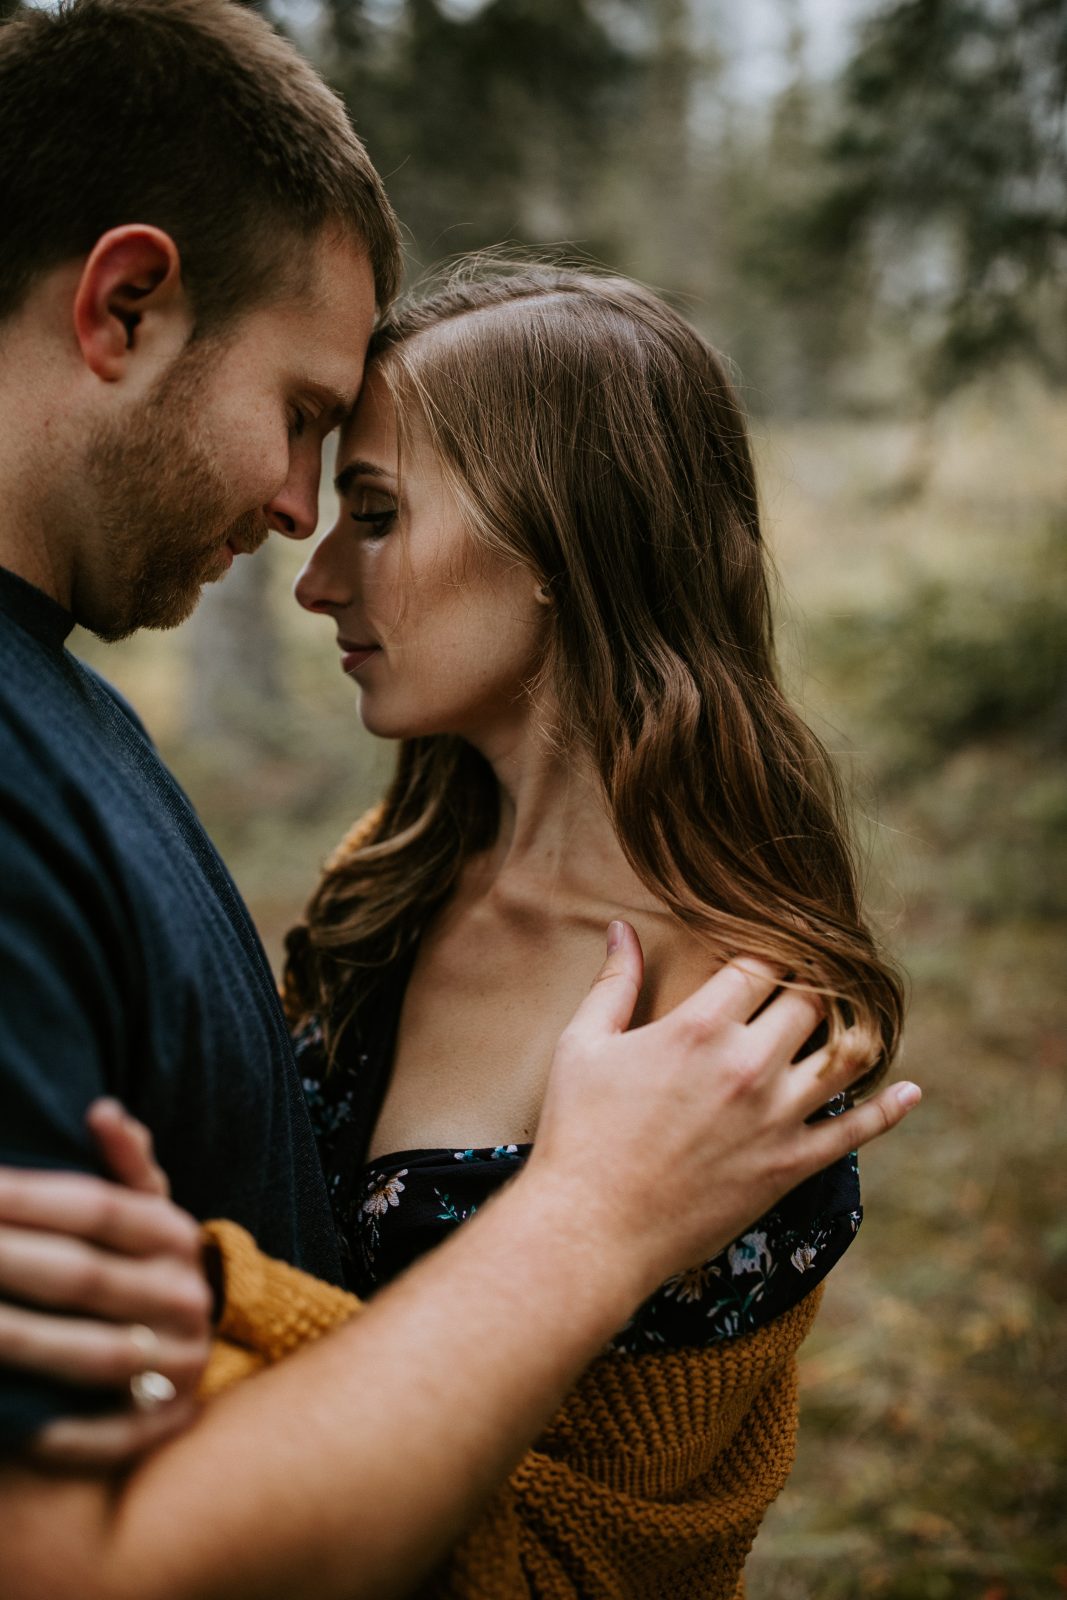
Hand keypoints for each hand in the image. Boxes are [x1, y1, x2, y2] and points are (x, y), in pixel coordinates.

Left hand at [0, 1101, 211, 1467]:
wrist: (193, 1349)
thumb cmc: (145, 1267)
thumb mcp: (148, 1210)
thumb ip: (127, 1163)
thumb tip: (101, 1112)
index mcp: (177, 1235)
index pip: (98, 1208)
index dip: (28, 1198)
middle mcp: (186, 1297)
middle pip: (83, 1277)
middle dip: (4, 1260)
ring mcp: (179, 1365)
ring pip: (89, 1354)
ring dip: (14, 1339)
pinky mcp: (165, 1425)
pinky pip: (107, 1435)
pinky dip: (57, 1431)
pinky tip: (5, 1415)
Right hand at [530, 922, 919, 1298]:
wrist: (592, 1229)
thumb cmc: (578, 1133)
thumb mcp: (583, 1045)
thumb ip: (613, 983)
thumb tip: (621, 929)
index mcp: (699, 1028)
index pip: (762, 962)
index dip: (774, 947)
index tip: (777, 945)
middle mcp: (748, 1065)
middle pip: (812, 1000)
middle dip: (815, 983)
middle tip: (817, 977)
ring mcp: (776, 1118)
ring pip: (847, 1054)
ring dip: (857, 1031)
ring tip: (856, 1019)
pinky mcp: (790, 1165)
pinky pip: (857, 1131)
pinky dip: (889, 1108)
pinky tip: (908, 1090)